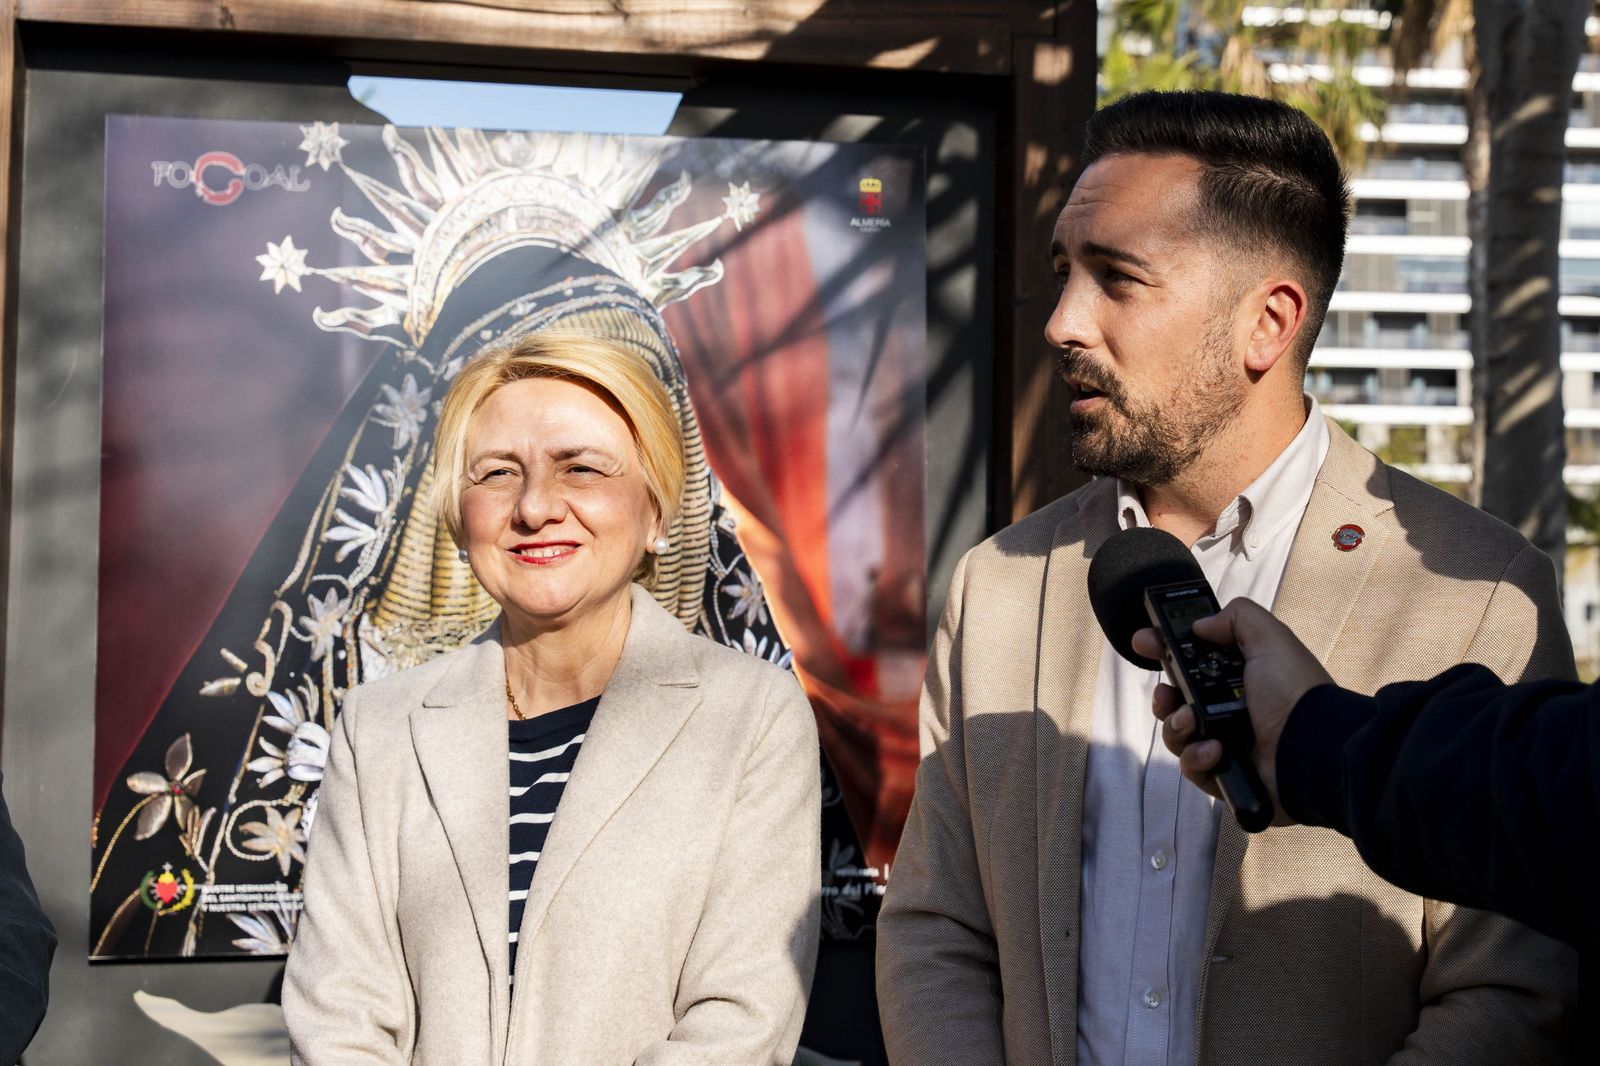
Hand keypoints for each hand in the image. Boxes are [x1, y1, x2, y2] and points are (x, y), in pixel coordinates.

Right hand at [1132, 598, 1332, 826]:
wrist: (1313, 749)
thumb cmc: (1294, 692)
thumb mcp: (1270, 639)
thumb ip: (1237, 618)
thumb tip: (1201, 625)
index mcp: (1240, 677)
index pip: (1192, 662)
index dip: (1166, 651)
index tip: (1145, 643)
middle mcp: (1230, 709)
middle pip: (1176, 700)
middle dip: (1163, 695)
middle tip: (1165, 693)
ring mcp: (1225, 743)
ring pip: (1177, 733)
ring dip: (1177, 725)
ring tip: (1193, 722)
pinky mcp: (1222, 775)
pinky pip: (1190, 765)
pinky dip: (1197, 756)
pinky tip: (1215, 750)